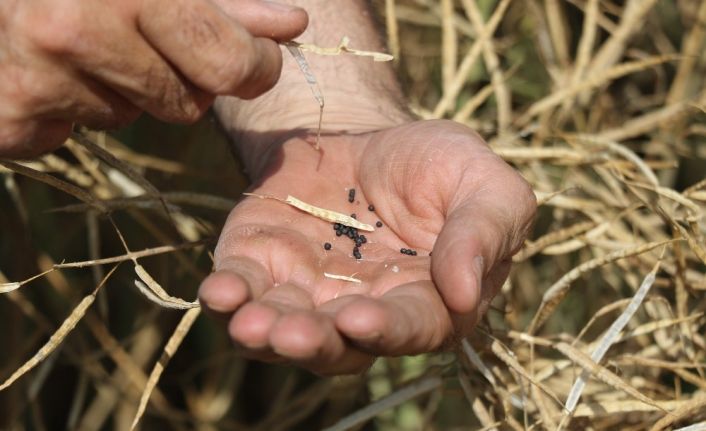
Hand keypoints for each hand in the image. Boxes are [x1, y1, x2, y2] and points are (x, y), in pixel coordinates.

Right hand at [0, 0, 307, 157]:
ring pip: (127, 119)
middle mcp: (77, 28)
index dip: (254, 66)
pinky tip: (48, 66)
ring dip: (119, 89)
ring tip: (82, 39)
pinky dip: (67, 109)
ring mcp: (38, 74)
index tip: (254, 57)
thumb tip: (292, 24)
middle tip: (141, 34)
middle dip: (180, 78)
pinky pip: (71, 134)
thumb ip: (226, 3)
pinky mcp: (10, 112)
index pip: (231, 65)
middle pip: (186, 105)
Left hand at [198, 120, 536, 374]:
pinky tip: (218, 293)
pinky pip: (241, 287)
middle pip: (338, 345)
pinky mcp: (261, 262)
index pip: (411, 327)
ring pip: (283, 330)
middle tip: (292, 335)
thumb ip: (483, 233)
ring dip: (264, 334)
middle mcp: (361, 310)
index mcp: (424, 300)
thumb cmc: (434, 163)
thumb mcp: (482, 182)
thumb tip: (466, 294)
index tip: (362, 319)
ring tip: (251, 325)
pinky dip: (227, 295)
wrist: (365, 131)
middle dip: (315, 343)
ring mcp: (306, 291)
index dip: (389, 330)